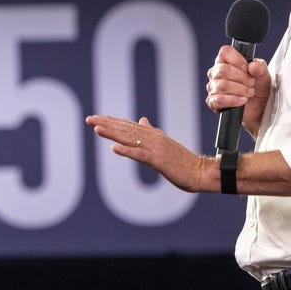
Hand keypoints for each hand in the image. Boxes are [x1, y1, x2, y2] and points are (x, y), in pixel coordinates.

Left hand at [84, 114, 210, 192]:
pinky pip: (140, 155)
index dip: (111, 121)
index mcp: (153, 135)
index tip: (95, 118)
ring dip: (112, 133)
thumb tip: (141, 120)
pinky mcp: (159, 161)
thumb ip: (151, 132)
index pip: (128, 125)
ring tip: (96, 128)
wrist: (202, 172)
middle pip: (125, 129)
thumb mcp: (164, 144)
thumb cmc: (183, 161)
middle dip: (106, 124)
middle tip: (89, 119)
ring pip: (130, 139)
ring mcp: (156, 149)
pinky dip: (126, 151)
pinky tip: (113, 149)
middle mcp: (153, 138)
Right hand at [205, 45, 270, 135]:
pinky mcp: (213, 102)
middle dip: (241, 77)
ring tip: (249, 92)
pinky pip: (219, 99)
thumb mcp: (264, 74)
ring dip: (240, 89)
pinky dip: (234, 100)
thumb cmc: (258, 88)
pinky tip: (242, 100)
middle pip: (223, 70)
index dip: (236, 59)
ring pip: (222, 85)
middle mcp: (217, 73)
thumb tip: (252, 65)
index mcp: (226, 61)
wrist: (259, 107)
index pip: (224, 52)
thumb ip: (260, 67)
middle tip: (251, 82)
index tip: (246, 67)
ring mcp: (213, 87)